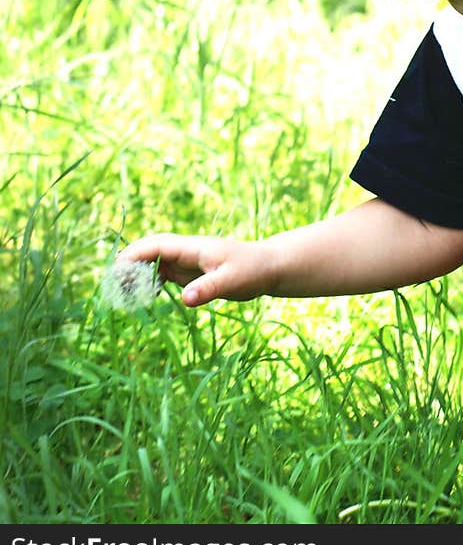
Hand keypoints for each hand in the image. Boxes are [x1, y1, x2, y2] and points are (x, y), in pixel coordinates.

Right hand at [116, 234, 272, 306]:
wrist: (268, 267)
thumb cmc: (252, 271)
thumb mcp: (231, 281)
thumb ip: (208, 289)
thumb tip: (185, 299)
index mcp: (193, 247)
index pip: (157, 245)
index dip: (135, 254)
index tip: (117, 268)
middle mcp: (186, 251)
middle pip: (150, 250)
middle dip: (129, 263)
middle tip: (112, 283)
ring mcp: (187, 261)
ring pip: (154, 262)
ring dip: (137, 273)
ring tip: (122, 293)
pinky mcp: (191, 272)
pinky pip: (163, 273)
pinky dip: (150, 282)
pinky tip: (145, 297)